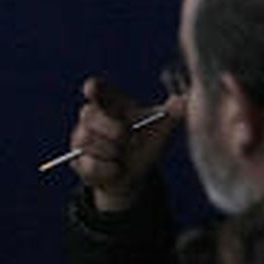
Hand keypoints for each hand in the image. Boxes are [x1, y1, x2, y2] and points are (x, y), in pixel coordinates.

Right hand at [68, 76, 182, 211]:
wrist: (135, 175)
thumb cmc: (145, 143)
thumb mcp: (160, 128)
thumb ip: (172, 113)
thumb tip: (184, 100)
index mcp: (109, 103)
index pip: (95, 88)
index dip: (93, 88)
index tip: (92, 91)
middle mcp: (90, 118)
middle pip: (88, 113)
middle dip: (109, 127)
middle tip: (125, 137)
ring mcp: (81, 139)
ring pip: (88, 140)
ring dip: (111, 151)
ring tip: (122, 155)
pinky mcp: (79, 162)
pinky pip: (90, 164)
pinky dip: (108, 168)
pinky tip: (116, 169)